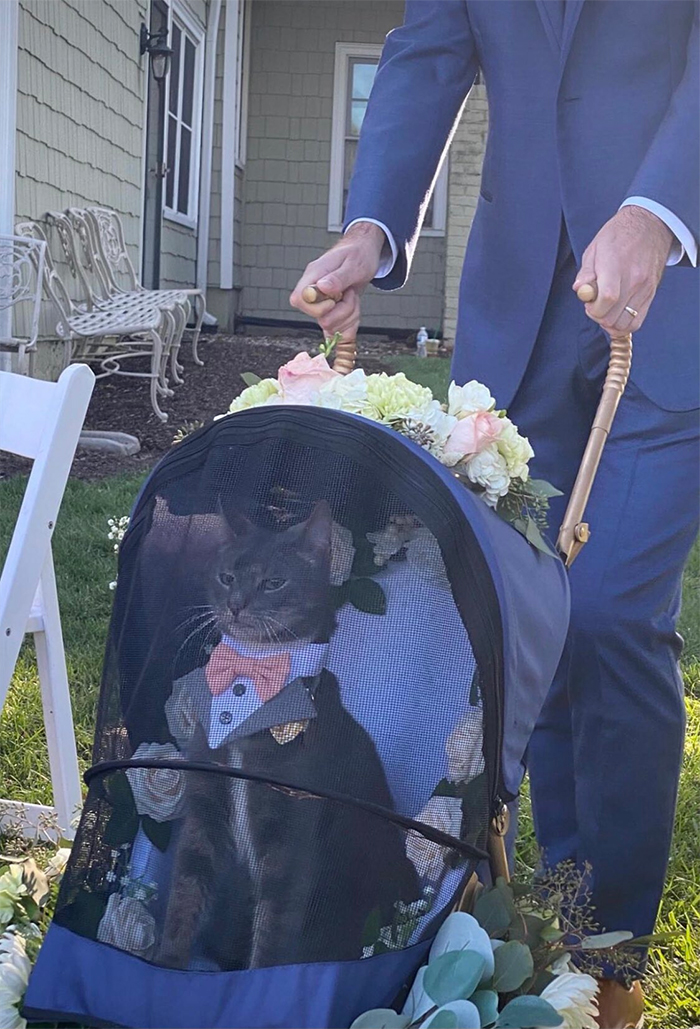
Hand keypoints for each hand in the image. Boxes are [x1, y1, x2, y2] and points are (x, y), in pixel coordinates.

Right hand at [289, 222, 385, 338]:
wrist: (365, 252)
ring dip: (348, 315)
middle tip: (349, 294)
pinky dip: (349, 323)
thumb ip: (338, 277)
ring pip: (329, 324)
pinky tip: (354, 308)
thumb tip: (321, 287)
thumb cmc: (358, 253)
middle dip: (341, 311)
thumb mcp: (354, 263)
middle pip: (317, 317)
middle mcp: (315, 290)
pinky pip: (337, 327)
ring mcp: (322, 302)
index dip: (317, 307)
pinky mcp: (331, 310)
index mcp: (314, 275)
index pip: (299, 299)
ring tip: (352, 296)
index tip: (334, 300)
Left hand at [573, 205, 673, 333]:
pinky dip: (624, 324)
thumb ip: (585, 273)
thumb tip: (581, 291)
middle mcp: (634, 280)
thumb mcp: (594, 248)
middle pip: (613, 316)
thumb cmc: (618, 236)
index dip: (593, 309)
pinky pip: (637, 321)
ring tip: (605, 308)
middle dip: (598, 315)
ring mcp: (644, 289)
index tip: (588, 302)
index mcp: (616, 266)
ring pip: (625, 324)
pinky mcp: (651, 294)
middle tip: (594, 304)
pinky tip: (616, 314)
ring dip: (610, 322)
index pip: (607, 299)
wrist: (649, 226)